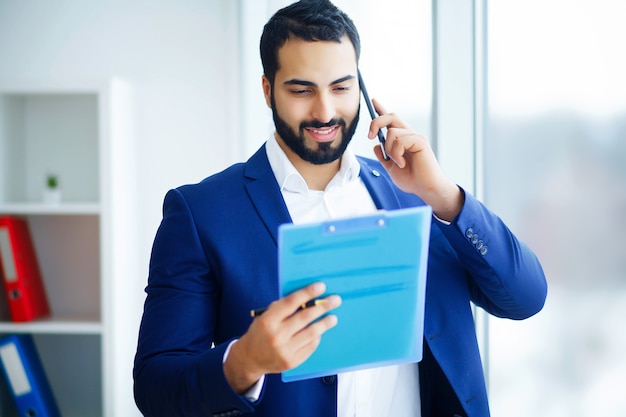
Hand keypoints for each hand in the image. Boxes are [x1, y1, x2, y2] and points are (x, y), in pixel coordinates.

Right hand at [223, 282, 340, 392]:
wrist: (250, 359)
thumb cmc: (260, 332)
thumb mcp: (265, 316)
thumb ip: (282, 308)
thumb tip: (307, 297)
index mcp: (268, 320)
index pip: (291, 302)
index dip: (307, 293)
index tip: (321, 286)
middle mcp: (276, 335)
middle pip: (305, 317)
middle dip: (323, 307)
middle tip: (335, 300)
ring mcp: (285, 350)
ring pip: (311, 333)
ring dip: (325, 323)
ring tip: (333, 317)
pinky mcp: (292, 361)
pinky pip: (310, 346)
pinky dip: (317, 337)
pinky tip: (320, 331)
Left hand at [368, 99, 463, 221]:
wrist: (425, 189)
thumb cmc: (412, 180)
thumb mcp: (391, 168)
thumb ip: (384, 157)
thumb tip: (375, 146)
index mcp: (402, 140)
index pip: (391, 121)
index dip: (381, 109)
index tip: (373, 101)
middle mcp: (409, 135)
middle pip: (391, 117)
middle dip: (376, 122)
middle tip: (369, 136)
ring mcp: (415, 137)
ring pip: (392, 132)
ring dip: (389, 150)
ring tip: (398, 163)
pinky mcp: (420, 141)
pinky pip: (400, 141)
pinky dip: (397, 154)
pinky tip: (403, 164)